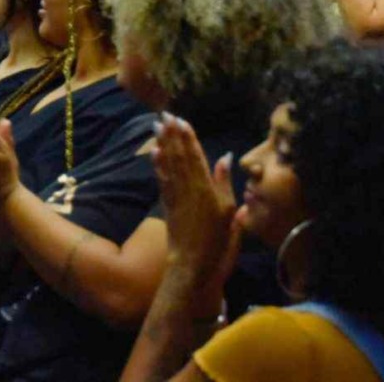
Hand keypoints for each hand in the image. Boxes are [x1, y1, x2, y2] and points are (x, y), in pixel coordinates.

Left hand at [152, 113, 242, 297]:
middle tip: (166, 115)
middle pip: (179, 156)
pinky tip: (154, 152)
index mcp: (206, 189)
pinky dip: (157, 164)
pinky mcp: (167, 206)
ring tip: (157, 126)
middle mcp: (189, 188)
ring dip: (163, 143)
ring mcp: (176, 196)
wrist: (193, 267)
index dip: (188, 137)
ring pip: (169, 164)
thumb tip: (225, 157)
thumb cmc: (218, 243)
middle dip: (172, 135)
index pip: (196, 156)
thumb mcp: (230, 213)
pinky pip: (162, 179)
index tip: (182, 120)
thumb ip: (225, 184)